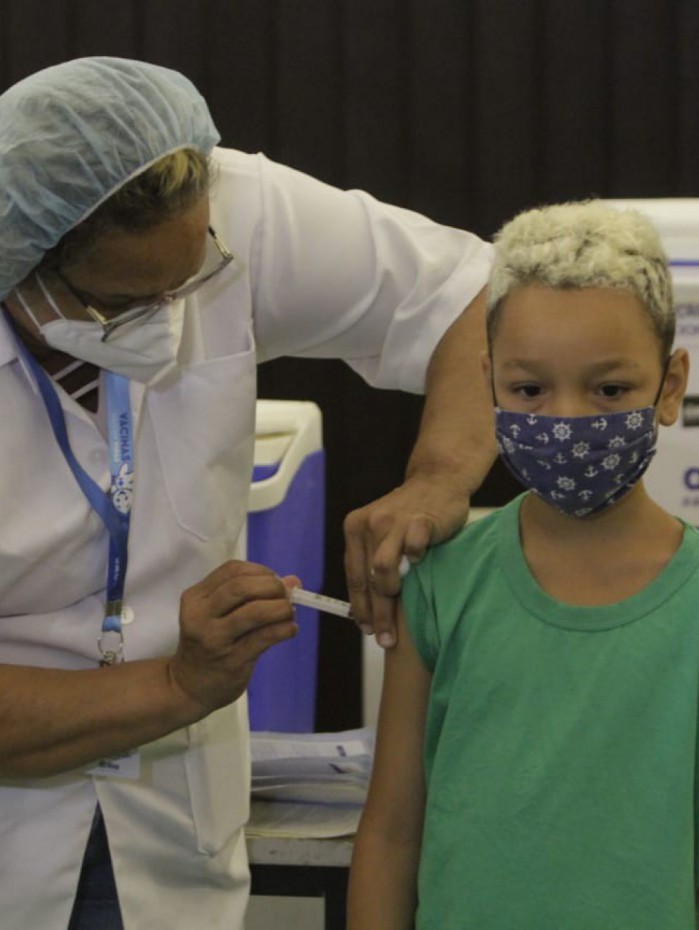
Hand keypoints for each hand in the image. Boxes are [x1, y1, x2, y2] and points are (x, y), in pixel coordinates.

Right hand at [169, 561, 298, 713]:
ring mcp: (215, 639)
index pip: (232, 570)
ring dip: (281, 608)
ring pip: (255, 611)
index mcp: (195, 597)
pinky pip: (265, 637)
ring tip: (289, 612)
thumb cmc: (208, 644)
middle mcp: (200, 615)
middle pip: (242, 587)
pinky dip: (284, 629)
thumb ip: (252, 594)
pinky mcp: (231, 660)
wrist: (188, 687)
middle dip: (272, 586)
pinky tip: (290, 629)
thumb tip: (293, 581)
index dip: (261, 571)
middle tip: (287, 595)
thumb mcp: (219, 615)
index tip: (276, 580)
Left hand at [343, 470, 470, 646]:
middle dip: (377, 614)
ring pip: (383, 567)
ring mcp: (395, 520)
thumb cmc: (410, 514)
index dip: (360, 608)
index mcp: (355, 528)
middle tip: (386, 639)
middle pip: (368, 578)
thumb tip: (369, 609)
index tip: (367, 630)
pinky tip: (421, 569)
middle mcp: (370, 523)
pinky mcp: (421, 519)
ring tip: (403, 609)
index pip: (354, 577)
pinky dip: (416, 560)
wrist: (437, 479)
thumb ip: (372, 560)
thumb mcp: (382, 532)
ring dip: (391, 592)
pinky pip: (414, 548)